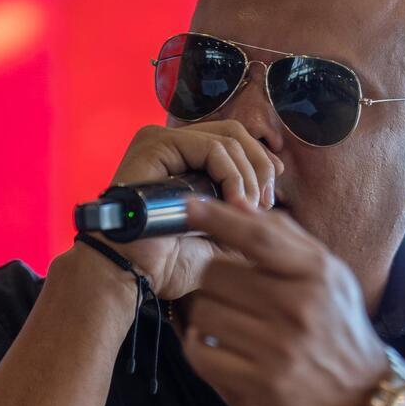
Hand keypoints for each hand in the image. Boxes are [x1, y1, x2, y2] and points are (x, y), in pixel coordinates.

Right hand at [95, 122, 283, 300]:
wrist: (131, 273)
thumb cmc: (166, 261)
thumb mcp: (216, 237)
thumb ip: (240, 217)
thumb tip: (273, 207)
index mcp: (184, 160)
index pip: (234, 140)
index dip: (260, 162)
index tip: (271, 195)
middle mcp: (173, 145)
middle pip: (235, 133)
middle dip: (260, 168)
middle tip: (263, 204)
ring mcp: (162, 141)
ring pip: (228, 139)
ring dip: (247, 177)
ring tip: (247, 211)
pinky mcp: (156, 145)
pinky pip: (211, 148)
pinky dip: (231, 175)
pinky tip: (235, 203)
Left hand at [181, 195, 388, 405]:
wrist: (363, 395)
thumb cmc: (338, 326)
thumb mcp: (330, 274)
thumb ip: (286, 238)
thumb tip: (238, 205)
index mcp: (317, 275)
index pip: (259, 237)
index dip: (218, 218)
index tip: (189, 207)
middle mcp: (300, 308)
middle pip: (217, 275)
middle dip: (214, 281)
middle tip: (227, 294)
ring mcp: (281, 349)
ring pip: (205, 314)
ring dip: (206, 317)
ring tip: (227, 324)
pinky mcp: (264, 384)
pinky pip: (202, 355)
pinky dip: (199, 349)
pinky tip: (216, 347)